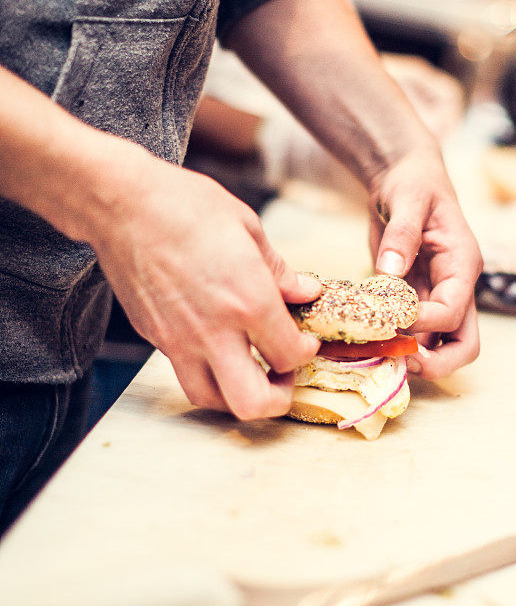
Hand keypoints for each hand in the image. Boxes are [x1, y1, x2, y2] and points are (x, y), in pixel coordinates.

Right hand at [90, 147, 320, 419]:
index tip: (305, 341)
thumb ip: (280, 271)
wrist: (119, 203)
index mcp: (248, 301)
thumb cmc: (185, 206)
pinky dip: (209, 374)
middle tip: (284, 378)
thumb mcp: (247, 227)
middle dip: (278, 399)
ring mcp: (180, 340)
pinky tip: (219, 351)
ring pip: (213, 400)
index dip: (305, 353)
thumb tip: (306, 292)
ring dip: (238, 396)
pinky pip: (185, 374)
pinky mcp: (156, 338)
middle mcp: (215, 330)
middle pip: (253, 402)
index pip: (290, 356)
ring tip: (251, 374)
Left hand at [370, 150, 481, 378]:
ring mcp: (439, 298)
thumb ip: (401, 234)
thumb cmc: (413, 182)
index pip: (453, 311)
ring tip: (380, 355)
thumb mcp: (408, 198)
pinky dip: (398, 345)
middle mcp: (457, 288)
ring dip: (416, 359)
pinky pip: (416, 336)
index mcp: (462, 264)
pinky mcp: (419, 302)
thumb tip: (390, 271)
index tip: (392, 322)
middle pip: (465, 345)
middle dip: (436, 362)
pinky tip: (371, 342)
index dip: (424, 324)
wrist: (405, 178)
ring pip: (443, 347)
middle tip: (400, 361)